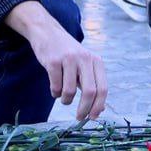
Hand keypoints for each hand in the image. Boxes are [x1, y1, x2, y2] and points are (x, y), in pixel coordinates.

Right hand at [5, 1, 107, 119]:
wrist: (48, 33)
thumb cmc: (68, 53)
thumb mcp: (84, 65)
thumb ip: (92, 84)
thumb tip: (101, 108)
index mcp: (96, 61)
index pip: (103, 88)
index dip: (99, 106)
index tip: (93, 118)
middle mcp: (85, 59)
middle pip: (90, 92)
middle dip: (84, 109)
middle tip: (79, 118)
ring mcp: (69, 59)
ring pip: (70, 91)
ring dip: (66, 100)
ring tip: (63, 97)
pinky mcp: (53, 61)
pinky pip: (55, 86)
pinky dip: (55, 93)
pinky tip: (55, 89)